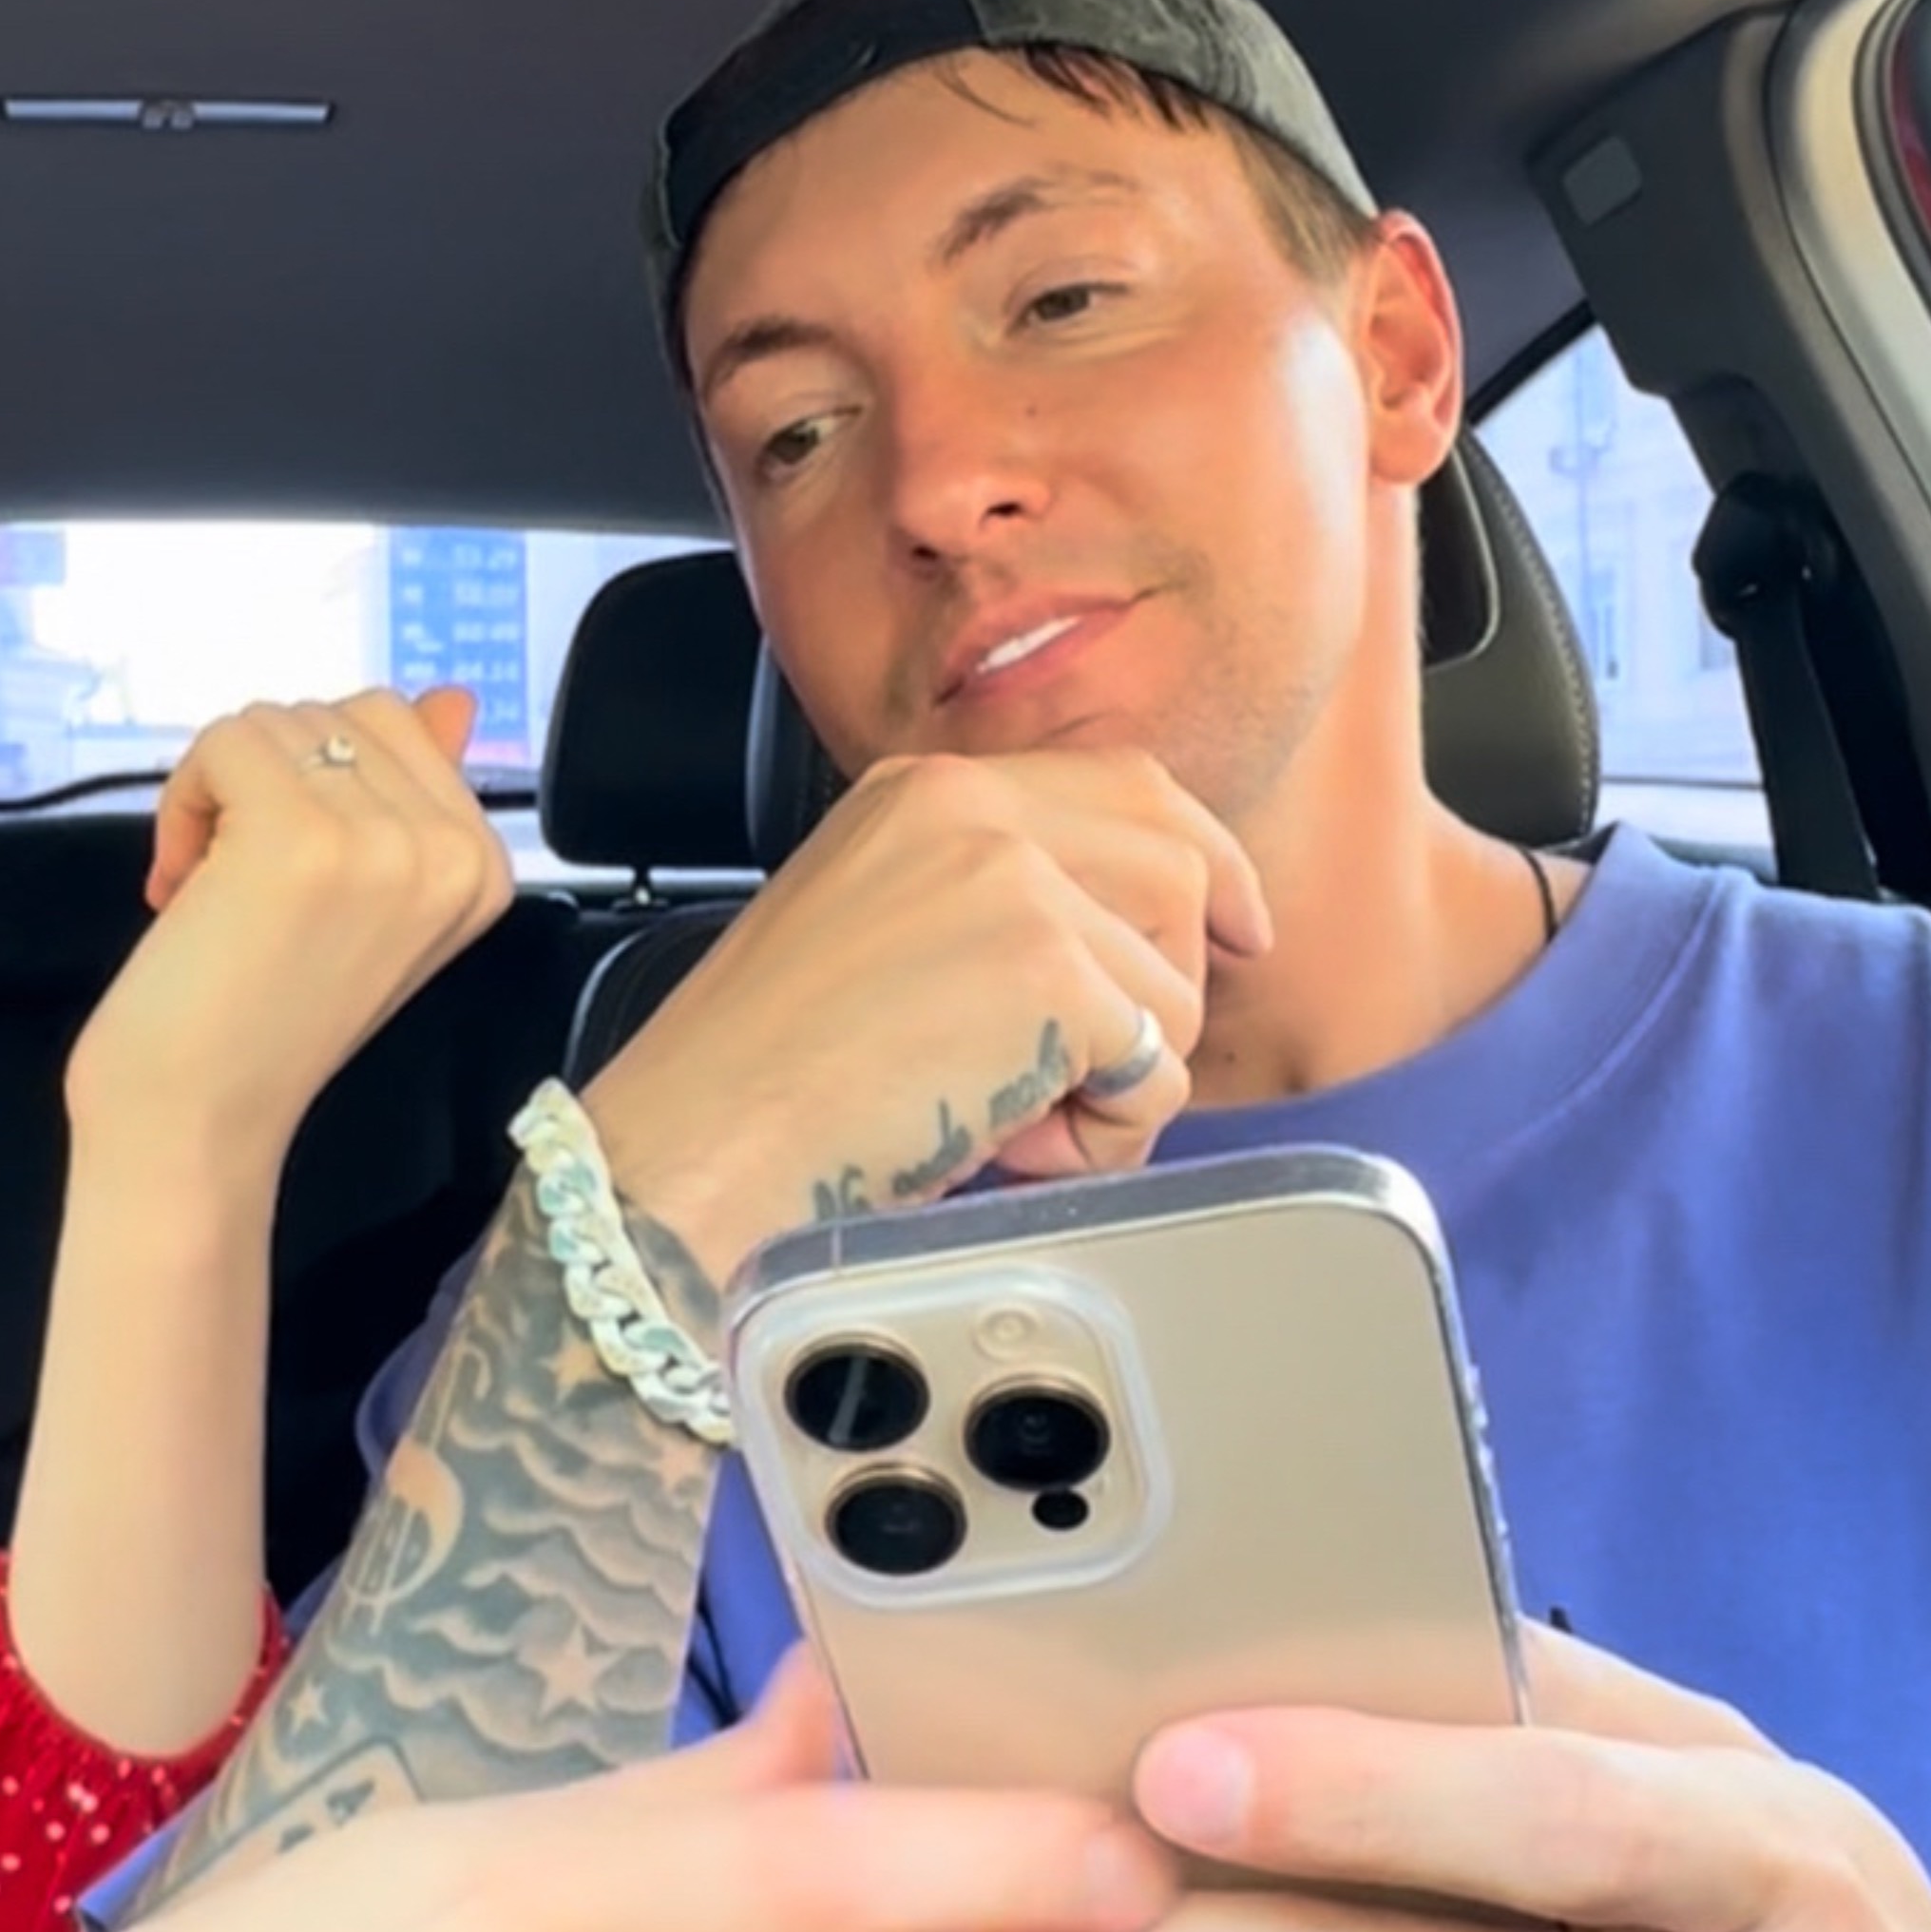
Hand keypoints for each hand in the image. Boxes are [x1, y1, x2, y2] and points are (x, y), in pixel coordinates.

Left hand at [65, 684, 512, 1187]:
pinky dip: (181, 801)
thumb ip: (412, 793)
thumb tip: (454, 699)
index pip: (394, 722)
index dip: (312, 783)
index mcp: (483, 866)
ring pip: (273, 722)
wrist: (197, 1122)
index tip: (288, 880)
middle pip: (333, 711)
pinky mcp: (301, 834)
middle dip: (264, 781)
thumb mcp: (362, 897)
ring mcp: (384, 840)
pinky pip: (224, 742)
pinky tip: (181, 883)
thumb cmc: (262, 1020)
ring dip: (216, 794)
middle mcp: (454, 849)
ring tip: (213, 892)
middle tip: (241, 887)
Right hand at [588, 745, 1271, 1285]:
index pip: (1128, 785)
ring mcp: (1018, 881)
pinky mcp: (1050, 972)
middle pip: (1178, 872)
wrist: (691, 1146)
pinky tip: (1004, 1146)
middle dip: (1167, 990)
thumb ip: (984, 899)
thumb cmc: (761, 1079)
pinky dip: (1102, 1138)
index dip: (1204, 858)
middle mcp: (976, 810)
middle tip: (1092, 1078)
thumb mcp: (873, 925)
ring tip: (1007, 1122)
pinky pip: (1158, 1071)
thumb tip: (1124, 947)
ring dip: (1119, 1080)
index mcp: (925, 790)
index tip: (1239, 925)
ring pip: (1178, 985)